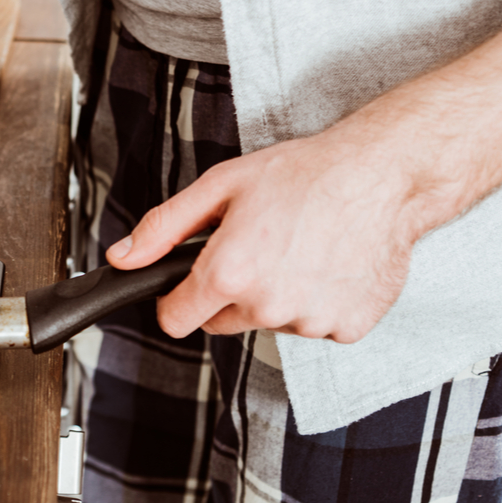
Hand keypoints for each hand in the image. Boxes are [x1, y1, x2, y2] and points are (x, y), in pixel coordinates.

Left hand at [105, 128, 419, 342]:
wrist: (379, 175)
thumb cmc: (302, 174)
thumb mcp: (218, 187)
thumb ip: (162, 228)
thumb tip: (122, 258)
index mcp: (228, 273)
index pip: (176, 320)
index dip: (174, 300)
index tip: (184, 286)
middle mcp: (267, 306)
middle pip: (221, 321)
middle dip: (228, 292)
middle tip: (256, 246)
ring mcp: (310, 321)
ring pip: (269, 322)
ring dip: (275, 295)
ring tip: (298, 247)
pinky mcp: (347, 328)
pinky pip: (313, 324)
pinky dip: (316, 301)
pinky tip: (326, 263)